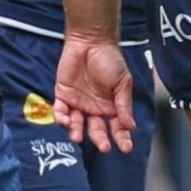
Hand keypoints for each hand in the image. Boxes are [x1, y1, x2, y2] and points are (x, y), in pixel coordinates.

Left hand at [53, 35, 135, 152]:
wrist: (91, 42)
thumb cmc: (110, 60)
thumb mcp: (123, 82)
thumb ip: (124, 104)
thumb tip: (130, 126)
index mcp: (111, 106)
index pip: (117, 127)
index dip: (122, 138)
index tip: (126, 148)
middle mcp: (95, 108)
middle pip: (96, 130)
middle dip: (100, 139)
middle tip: (104, 147)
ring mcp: (78, 103)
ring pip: (76, 125)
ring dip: (76, 132)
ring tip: (78, 137)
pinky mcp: (62, 96)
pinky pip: (60, 112)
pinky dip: (61, 118)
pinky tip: (65, 120)